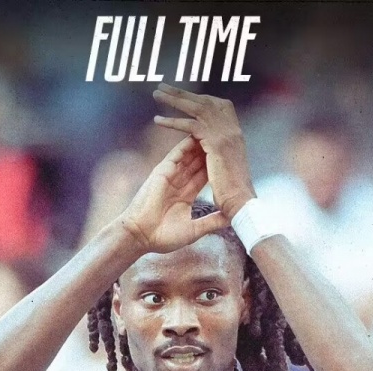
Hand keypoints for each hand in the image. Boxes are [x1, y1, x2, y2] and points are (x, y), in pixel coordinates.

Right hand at [120, 135, 228, 253]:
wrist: (142, 236)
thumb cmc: (164, 237)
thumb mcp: (194, 230)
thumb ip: (212, 222)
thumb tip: (231, 220)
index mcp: (186, 196)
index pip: (204, 177)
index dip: (217, 168)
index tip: (230, 159)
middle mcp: (178, 183)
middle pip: (198, 163)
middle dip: (211, 152)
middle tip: (226, 138)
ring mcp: (170, 175)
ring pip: (190, 155)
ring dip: (202, 143)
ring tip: (217, 131)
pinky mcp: (162, 171)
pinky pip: (177, 153)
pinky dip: (187, 143)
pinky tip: (199, 132)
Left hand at [152, 83, 255, 220]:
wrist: (241, 203)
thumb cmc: (235, 195)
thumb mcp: (228, 169)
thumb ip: (220, 156)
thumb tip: (212, 155)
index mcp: (235, 134)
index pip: (217, 106)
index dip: (200, 100)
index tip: (184, 96)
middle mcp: (232, 129)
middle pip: (205, 102)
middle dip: (183, 93)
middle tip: (164, 86)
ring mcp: (225, 134)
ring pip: (197, 109)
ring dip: (175, 99)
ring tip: (157, 92)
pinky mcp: (216, 142)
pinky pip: (190, 126)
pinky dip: (173, 122)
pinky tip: (158, 120)